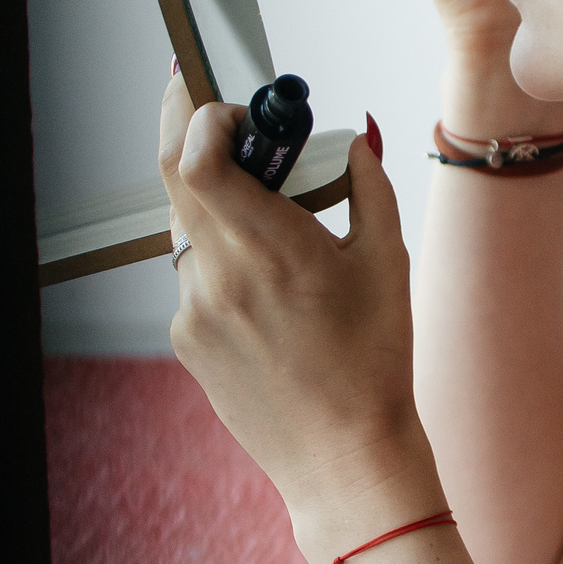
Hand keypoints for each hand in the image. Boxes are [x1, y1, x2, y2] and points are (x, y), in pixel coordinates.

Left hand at [157, 71, 443, 554]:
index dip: (200, 113)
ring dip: (216, 203)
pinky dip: (220, 258)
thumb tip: (351, 139)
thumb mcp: (387, 262)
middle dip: (194, 133)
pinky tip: (268, 289)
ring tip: (272, 222)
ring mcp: (192, 309)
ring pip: (185, 225)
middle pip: (175, 177)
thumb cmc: (374, 364)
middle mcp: (217, 274)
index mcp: (269, 247)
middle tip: (226, 118)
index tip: (230, 105)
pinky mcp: (184, 339)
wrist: (344, 458)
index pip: (194, 155)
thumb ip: (367, 185)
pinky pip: (192, 274)